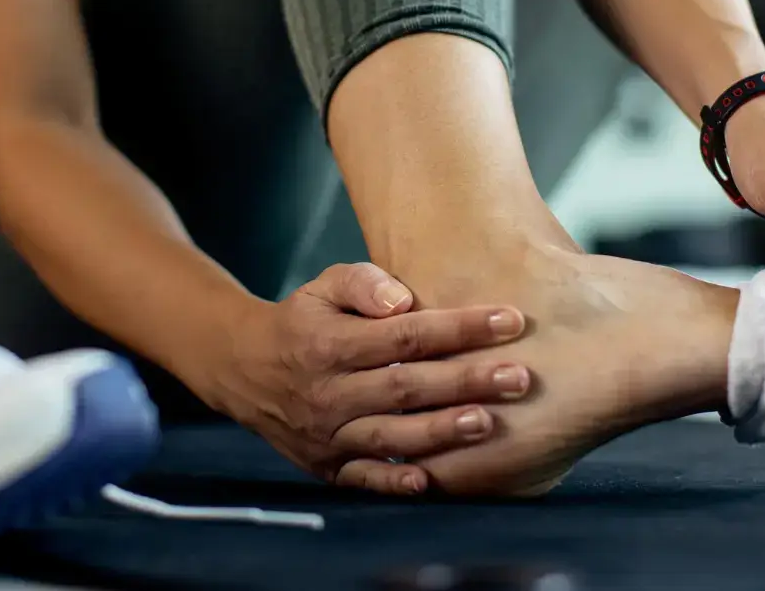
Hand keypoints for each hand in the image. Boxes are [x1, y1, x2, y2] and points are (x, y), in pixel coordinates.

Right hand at [188, 262, 530, 495]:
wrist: (244, 370)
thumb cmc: (304, 321)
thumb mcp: (323, 286)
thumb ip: (362, 283)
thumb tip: (402, 302)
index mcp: (331, 345)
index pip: (405, 336)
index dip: (459, 327)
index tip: (511, 320)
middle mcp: (329, 393)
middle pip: (407, 387)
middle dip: (467, 381)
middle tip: (520, 377)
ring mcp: (327, 434)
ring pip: (391, 435)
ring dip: (441, 432)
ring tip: (488, 423)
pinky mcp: (326, 465)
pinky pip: (363, 478)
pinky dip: (394, 481)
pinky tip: (431, 480)